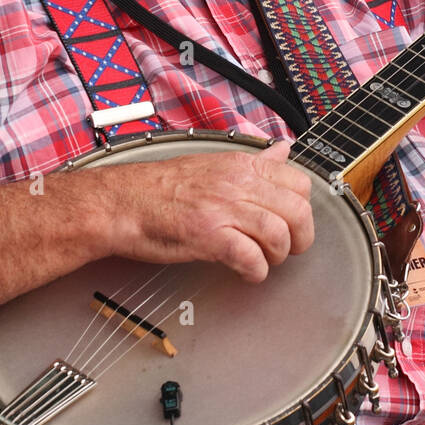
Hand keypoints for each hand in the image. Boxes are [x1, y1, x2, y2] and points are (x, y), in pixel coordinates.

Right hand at [98, 140, 314, 282]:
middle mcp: (237, 183)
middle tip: (287, 250)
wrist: (121, 202)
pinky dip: (256, 271)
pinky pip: (250, 257)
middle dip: (300, 237)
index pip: (299, 182)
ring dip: (278, 256)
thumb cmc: (161, 188)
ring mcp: (223, 208)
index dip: (303, 209)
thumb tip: (283, 150)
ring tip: (263, 261)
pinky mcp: (208, 235)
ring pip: (279, 234)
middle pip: (297, 210)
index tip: (292, 224)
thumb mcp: (214, 164)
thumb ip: (254, 162)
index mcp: (242, 165)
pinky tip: (247, 273)